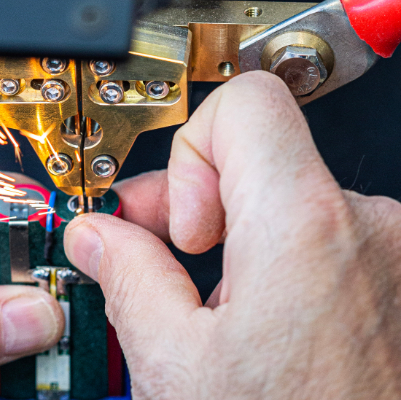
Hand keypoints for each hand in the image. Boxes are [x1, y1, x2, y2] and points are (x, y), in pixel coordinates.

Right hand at [65, 72, 400, 398]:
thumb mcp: (177, 366)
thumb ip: (127, 277)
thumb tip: (98, 237)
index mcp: (303, 227)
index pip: (245, 103)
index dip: (193, 148)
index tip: (179, 217)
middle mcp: (368, 227)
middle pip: (262, 155)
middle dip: (199, 197)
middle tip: (160, 247)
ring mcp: (394, 256)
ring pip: (291, 199)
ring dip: (238, 236)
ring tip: (209, 302)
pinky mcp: (397, 284)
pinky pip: (326, 239)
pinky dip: (279, 262)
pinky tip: (255, 320)